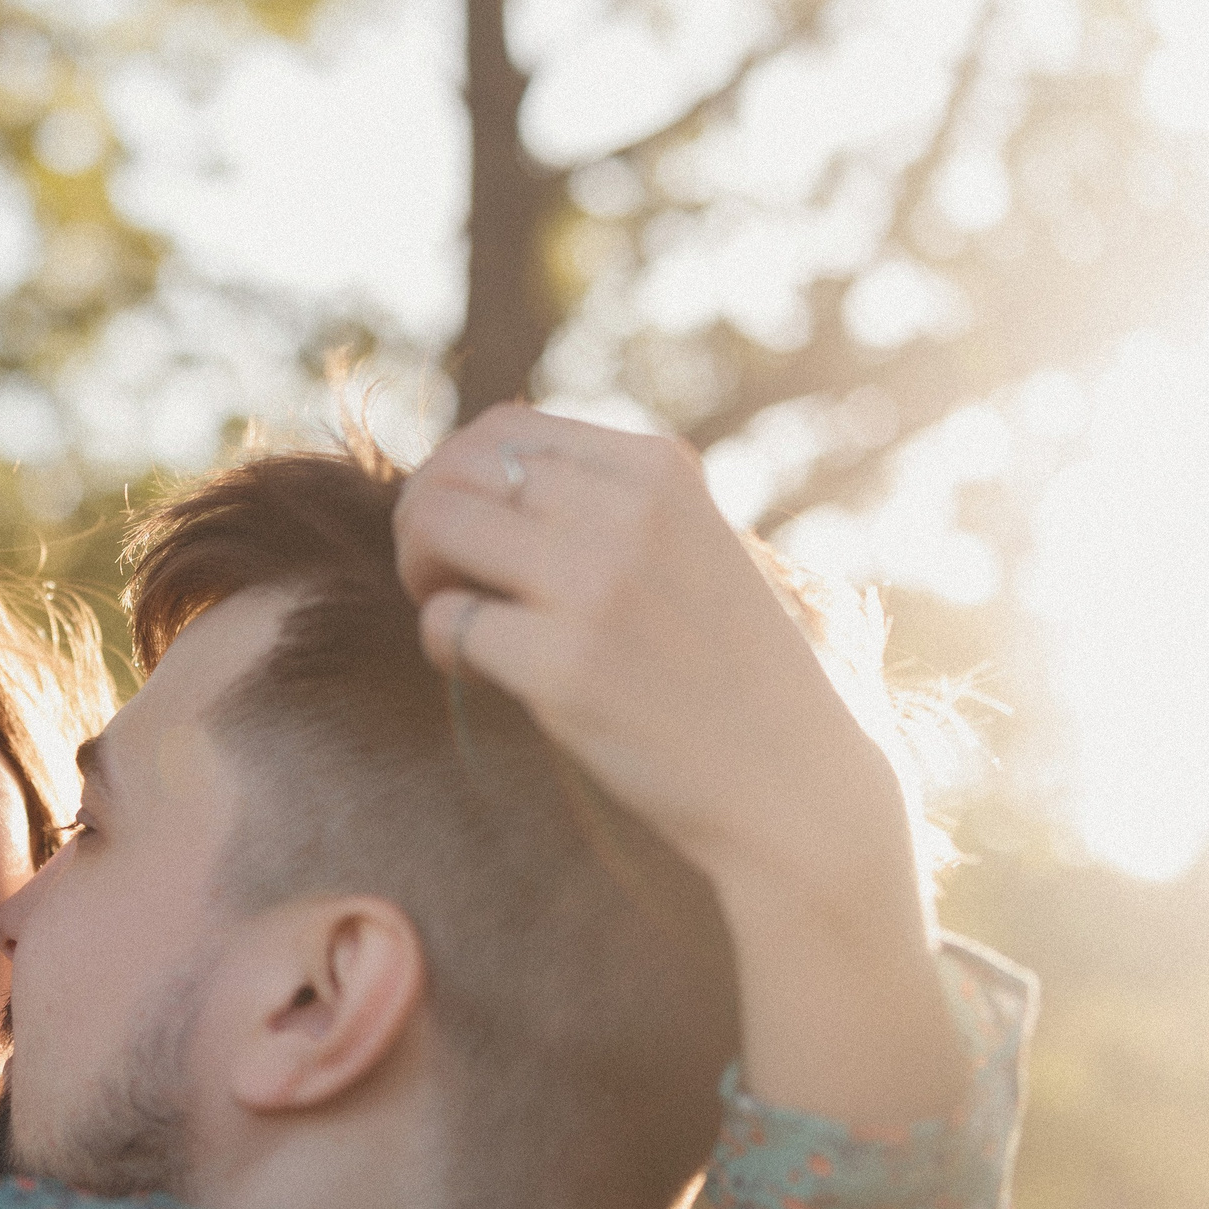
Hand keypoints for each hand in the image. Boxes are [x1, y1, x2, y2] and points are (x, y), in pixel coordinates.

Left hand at [392, 403, 911, 918]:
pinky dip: (440, 643)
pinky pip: (445, 621)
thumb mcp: (688, 543)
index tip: (465, 531)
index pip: (504, 428)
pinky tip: (474, 669)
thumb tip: (465, 471)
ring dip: (419, 569)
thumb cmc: (722, 668)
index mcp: (660, 469)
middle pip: (458, 470)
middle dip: (421, 519)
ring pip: (437, 524)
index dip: (455, 476)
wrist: (789, 780)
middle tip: (436, 575)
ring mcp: (596, 584)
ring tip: (450, 611)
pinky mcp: (564, 666)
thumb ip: (601, 500)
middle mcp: (629, 510)